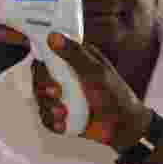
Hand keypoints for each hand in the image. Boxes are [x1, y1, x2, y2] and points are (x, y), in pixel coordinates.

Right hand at [33, 32, 150, 149]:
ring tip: (63, 113)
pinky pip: (45, 117)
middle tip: (56, 93)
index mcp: (74, 60)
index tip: (44, 67)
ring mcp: (62, 96)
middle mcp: (65, 76)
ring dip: (47, 106)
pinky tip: (62, 124)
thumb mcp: (96, 72)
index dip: (41, 58)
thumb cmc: (116, 96)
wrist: (123, 126)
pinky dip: (51, 121)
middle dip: (43, 86)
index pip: (48, 53)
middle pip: (39, 76)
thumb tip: (54, 37)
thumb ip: (75, 54)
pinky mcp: (61, 114)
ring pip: (40, 97)